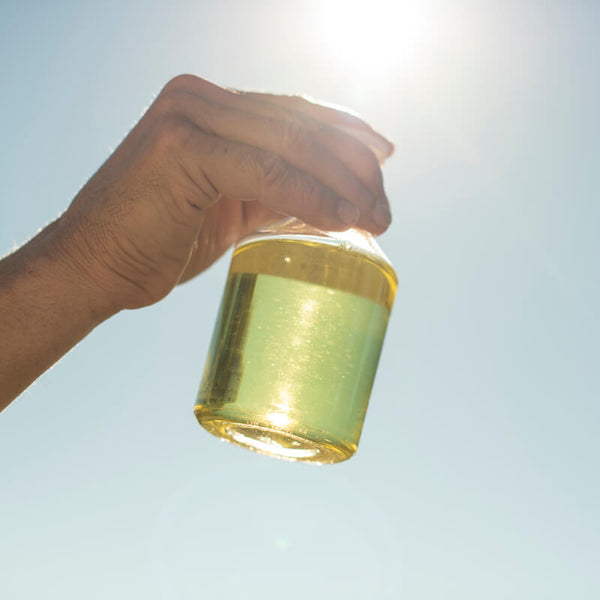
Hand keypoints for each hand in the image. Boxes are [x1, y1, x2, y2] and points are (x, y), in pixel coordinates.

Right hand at [56, 75, 393, 311]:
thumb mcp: (226, 207)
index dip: (346, 133)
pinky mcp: (182, 147)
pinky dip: (311, 196)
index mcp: (209, 106)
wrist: (95, 265)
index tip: (384, 161)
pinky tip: (342, 219)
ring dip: (342, 183)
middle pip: (301, 124)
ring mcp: (188, 116)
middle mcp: (199, 99)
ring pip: (290, 144)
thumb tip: (327, 200)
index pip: (294, 112)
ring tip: (376, 217)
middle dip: (354, 167)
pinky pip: (267, 172)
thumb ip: (268, 190)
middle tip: (385, 207)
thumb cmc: (158, 240)